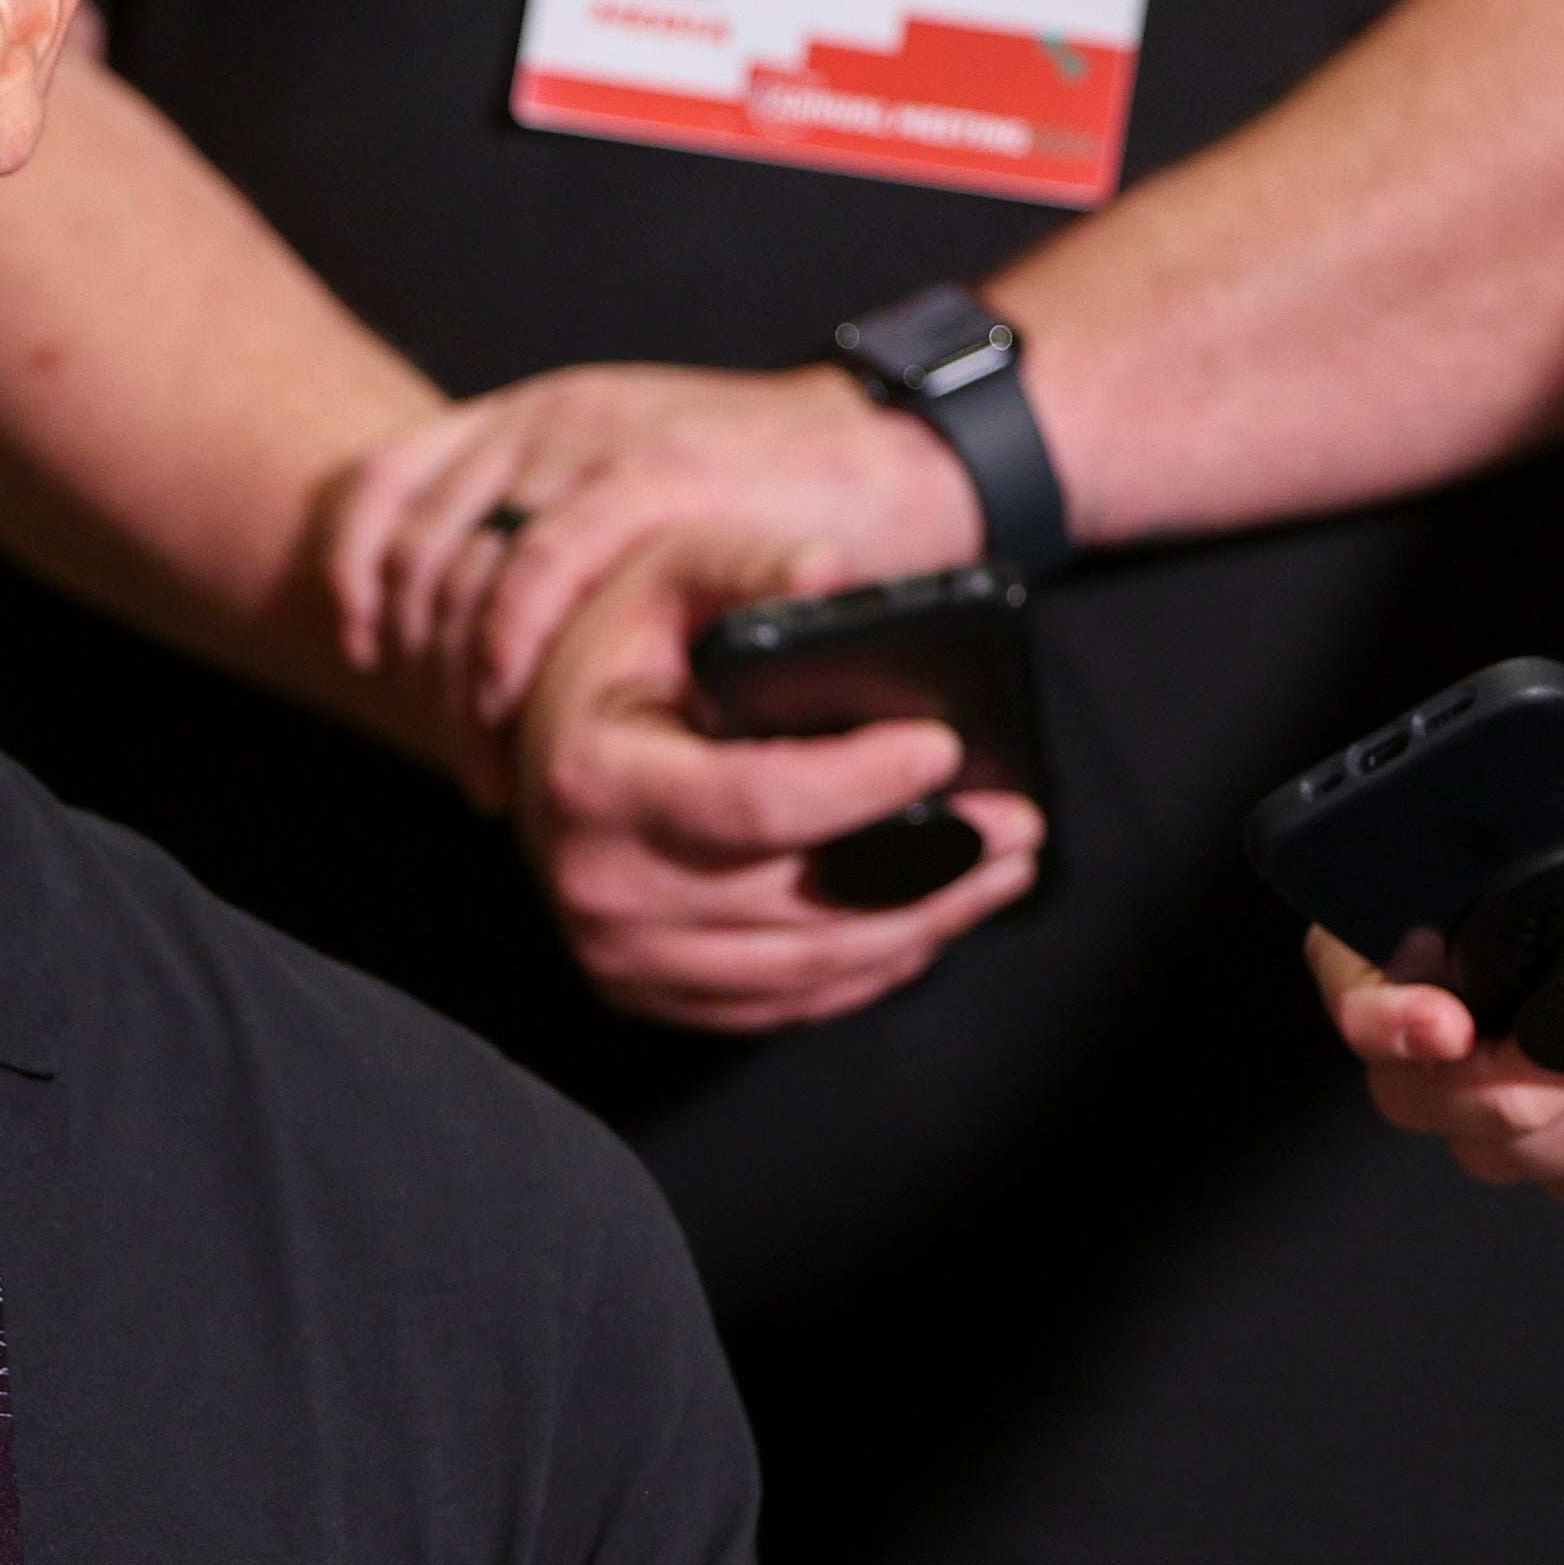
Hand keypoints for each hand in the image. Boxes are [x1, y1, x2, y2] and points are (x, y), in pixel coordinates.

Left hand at [325, 360, 981, 736]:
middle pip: (417, 546)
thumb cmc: (769, 503)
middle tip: (452, 749)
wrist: (894, 463)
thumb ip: (551, 530)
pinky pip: (537, 568)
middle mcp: (547, 419)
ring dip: (456, 679)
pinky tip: (514, 712)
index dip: (352, 576)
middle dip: (413, 664)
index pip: (387, 486)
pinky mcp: (652, 478)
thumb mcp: (629, 497)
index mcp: (529, 418)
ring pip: (464, 567)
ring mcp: (595, 443)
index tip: (365, 661)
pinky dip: (509, 650)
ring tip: (484, 761)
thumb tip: (466, 626)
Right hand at [510, 523, 1043, 1031]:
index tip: (943, 749)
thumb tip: (827, 572)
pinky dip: (868, 968)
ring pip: (806, 967)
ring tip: (1002, 869)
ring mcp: (620, 953)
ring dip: (921, 925)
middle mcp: (599, 884)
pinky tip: (930, 919)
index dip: (862, 784)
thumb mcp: (671, 569)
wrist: (543, 732)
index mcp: (597, 779)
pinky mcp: (647, 991)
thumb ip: (748, 560)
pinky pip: (782, 1003)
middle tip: (1019, 826)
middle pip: (800, 904)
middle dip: (932, 866)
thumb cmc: (621, 645)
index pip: (754, 803)